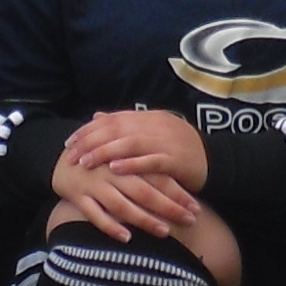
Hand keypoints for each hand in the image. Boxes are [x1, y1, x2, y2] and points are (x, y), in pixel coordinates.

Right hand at [49, 142, 200, 239]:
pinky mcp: (77, 196)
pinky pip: (94, 214)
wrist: (58, 157)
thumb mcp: (120, 154)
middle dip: (169, 207)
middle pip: (144, 191)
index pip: (157, 175)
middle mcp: (112, 172)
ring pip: (122, 205)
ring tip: (165, 232)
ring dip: (144, 219)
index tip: (195, 207)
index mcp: (125, 159)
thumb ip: (144, 163)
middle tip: (190, 221)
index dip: (177, 191)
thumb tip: (177, 172)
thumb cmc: (97, 159)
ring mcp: (94, 184)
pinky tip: (126, 238)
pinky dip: (110, 226)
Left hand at [64, 108, 209, 188]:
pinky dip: (132, 164)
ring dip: (105, 152)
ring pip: (130, 143)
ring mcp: (166, 141)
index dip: (89, 130)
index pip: (112, 119)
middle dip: (91, 142)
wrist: (215, 160)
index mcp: (148, 117)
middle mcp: (155, 125)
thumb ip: (125, 124)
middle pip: (117, 130)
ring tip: (87, 162)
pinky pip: (151, 160)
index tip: (70, 142)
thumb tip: (97, 116)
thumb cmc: (178, 149)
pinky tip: (115, 169)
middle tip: (71, 155)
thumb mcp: (151, 131)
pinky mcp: (176, 159)